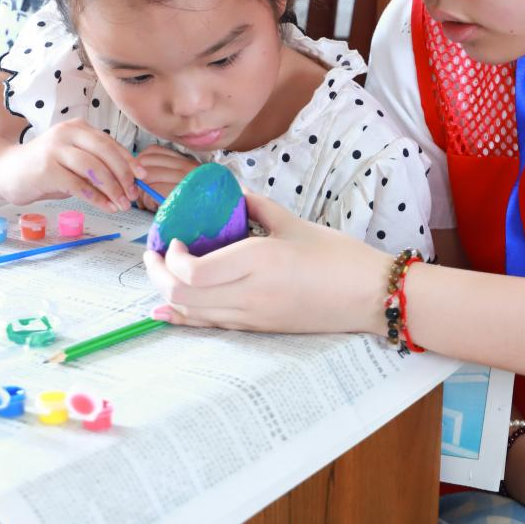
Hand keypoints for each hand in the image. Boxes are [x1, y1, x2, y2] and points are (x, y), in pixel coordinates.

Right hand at [0, 118, 147, 212]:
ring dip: (111, 189)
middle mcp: (67, 133)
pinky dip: (95, 197)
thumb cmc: (45, 168)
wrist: (7, 171)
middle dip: (123, 176)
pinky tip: (105, 206)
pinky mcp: (47, 168)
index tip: (142, 177)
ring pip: (94, 168)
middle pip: (105, 153)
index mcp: (78, 128)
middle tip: (132, 194)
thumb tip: (128, 182)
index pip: (110, 143)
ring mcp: (56, 149)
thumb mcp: (74, 161)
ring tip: (121, 204)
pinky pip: (78, 184)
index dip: (129, 161)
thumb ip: (97, 166)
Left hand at [133, 145, 197, 210]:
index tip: (140, 178)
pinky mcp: (179, 192)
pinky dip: (147, 201)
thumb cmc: (192, 206)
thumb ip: (163, 173)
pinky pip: (151, 191)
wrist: (211, 221)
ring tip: (148, 202)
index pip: (153, 151)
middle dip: (137, 178)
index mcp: (185, 161)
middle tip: (140, 193)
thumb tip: (138, 172)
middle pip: (145, 162)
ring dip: (142, 192)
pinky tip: (154, 207)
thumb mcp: (180, 184)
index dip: (140, 164)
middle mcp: (186, 166)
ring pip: (146, 176)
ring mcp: (184, 178)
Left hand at [142, 192, 391, 332]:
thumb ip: (257, 208)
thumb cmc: (339, 257)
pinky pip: (211, 325)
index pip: (192, 270)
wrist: (370, 296)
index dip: (170, 257)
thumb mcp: (294, 224)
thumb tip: (233, 195)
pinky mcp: (258, 329)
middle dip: (157, 275)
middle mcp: (249, 294)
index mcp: (258, 261)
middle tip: (153, 254)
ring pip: (192, 314)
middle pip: (182, 295)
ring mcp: (253, 317)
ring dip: (167, 294)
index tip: (172, 237)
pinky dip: (184, 316)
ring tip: (160, 273)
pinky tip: (166, 311)